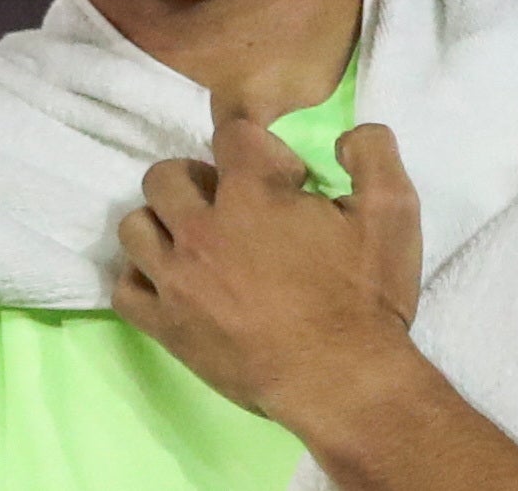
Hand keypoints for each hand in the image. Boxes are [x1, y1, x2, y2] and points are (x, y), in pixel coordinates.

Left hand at [113, 113, 422, 427]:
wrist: (343, 384)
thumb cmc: (365, 299)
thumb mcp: (392, 214)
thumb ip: (372, 154)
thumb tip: (346, 133)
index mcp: (252, 193)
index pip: (231, 135)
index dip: (261, 151)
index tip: (287, 182)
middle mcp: (202, 229)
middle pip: (165, 174)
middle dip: (200, 180)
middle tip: (235, 208)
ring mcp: (176, 280)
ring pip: (135, 226)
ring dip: (164, 225)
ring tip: (199, 242)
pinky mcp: (165, 326)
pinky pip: (124, 288)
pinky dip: (143, 278)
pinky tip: (175, 283)